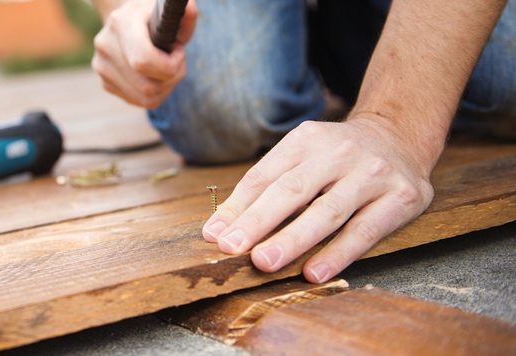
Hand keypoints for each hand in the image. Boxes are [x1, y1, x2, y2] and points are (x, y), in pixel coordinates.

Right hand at [91, 0, 197, 108]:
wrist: (127, 22)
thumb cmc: (153, 18)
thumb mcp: (171, 13)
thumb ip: (185, 14)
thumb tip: (191, 9)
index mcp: (121, 23)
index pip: (143, 61)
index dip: (169, 66)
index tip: (179, 52)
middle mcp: (106, 46)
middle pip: (147, 86)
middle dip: (172, 77)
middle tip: (178, 62)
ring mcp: (102, 66)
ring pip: (145, 97)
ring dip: (166, 87)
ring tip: (168, 68)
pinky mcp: (106, 83)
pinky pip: (139, 101)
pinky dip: (156, 93)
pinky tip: (157, 76)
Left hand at [202, 117, 436, 282]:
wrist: (400, 135)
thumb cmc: (336, 157)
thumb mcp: (300, 157)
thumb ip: (262, 190)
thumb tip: (218, 231)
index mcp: (306, 140)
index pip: (264, 176)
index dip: (237, 207)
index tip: (215, 236)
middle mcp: (339, 152)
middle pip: (292, 190)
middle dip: (259, 221)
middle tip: (232, 248)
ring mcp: (372, 174)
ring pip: (327, 212)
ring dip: (293, 240)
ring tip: (265, 262)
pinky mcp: (401, 197)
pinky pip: (365, 231)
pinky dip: (338, 253)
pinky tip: (314, 272)